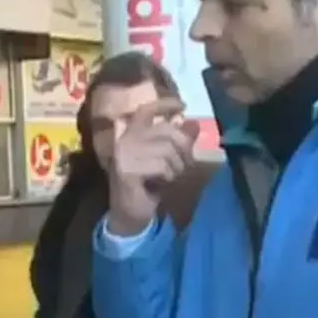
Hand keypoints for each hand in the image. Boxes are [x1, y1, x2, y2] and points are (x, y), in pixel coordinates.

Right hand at [107, 98, 198, 235]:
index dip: (164, 104)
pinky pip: (161, 165)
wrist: (130, 213)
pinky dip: (169, 176)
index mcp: (130, 134)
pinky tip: (162, 183)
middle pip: (166, 131)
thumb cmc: (148, 185)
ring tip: (171, 176)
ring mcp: (123, 154)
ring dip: (177, 166)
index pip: (146, 110)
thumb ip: (177, 141)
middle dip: (183, 148)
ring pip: (167, 149)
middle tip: (184, 164)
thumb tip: (193, 124)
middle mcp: (124, 140)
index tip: (182, 105)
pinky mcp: (127, 170)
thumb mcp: (166, 159)